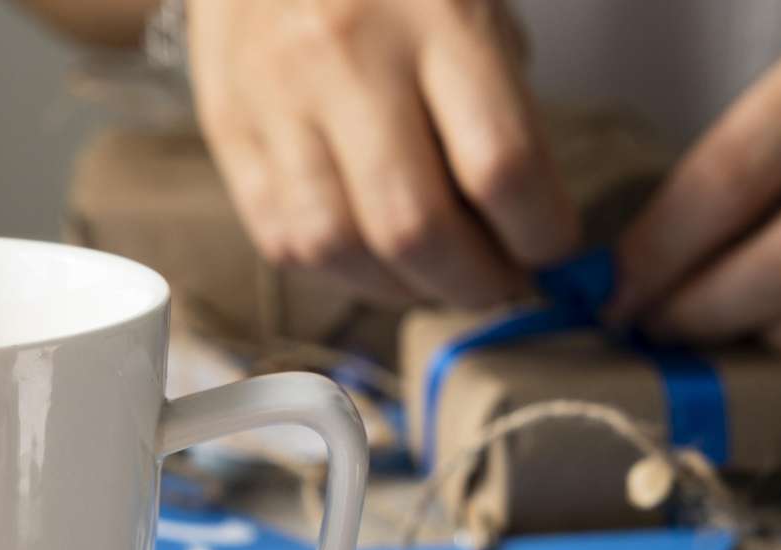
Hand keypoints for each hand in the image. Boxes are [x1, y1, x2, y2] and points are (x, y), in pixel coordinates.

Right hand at [188, 0, 578, 307]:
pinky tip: (372, 255)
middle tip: (499, 283)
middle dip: (473, 281)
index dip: (540, 234)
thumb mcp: (472, 4)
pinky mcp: (229, 128)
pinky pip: (283, 238)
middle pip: (415, 227)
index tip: (551, 249)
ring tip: (434, 278)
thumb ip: (501, 106)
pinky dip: (338, 270)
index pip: (501, 165)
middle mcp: (348, 58)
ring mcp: (277, 97)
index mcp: (435, 16)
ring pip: (339, 249)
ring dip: (402, 290)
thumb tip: (526, 227)